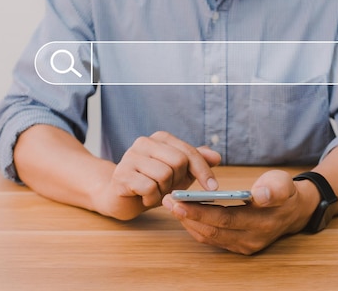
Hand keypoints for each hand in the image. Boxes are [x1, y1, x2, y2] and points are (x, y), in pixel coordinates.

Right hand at [100, 131, 220, 219]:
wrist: (122, 197)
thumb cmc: (153, 182)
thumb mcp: (179, 173)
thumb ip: (197, 162)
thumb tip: (216, 156)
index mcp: (161, 138)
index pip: (189, 152)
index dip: (203, 171)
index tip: (213, 187)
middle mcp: (144, 142)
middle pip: (178, 162)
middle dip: (178, 181)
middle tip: (168, 188)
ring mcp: (130, 157)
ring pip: (164, 175)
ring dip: (164, 191)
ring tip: (155, 191)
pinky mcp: (121, 174)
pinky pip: (149, 188)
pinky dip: (151, 199)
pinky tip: (144, 197)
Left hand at [162, 170, 319, 254]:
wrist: (294, 211)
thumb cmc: (284, 192)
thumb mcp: (284, 184)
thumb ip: (273, 189)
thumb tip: (260, 195)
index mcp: (262, 222)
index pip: (225, 219)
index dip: (200, 212)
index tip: (179, 201)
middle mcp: (251, 239)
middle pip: (213, 230)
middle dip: (187, 216)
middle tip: (167, 201)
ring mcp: (244, 246)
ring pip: (209, 237)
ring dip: (188, 222)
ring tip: (170, 204)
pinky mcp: (238, 246)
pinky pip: (212, 239)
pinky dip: (196, 227)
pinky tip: (184, 213)